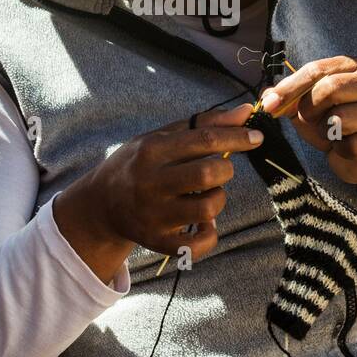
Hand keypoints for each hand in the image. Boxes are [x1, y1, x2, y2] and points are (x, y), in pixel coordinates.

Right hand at [53, 104, 262, 281]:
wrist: (100, 203)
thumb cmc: (139, 163)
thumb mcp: (163, 137)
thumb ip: (205, 123)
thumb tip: (246, 112)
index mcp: (153, 150)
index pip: (204, 139)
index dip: (237, 137)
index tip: (256, 137)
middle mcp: (151, 182)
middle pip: (208, 174)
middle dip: (225, 170)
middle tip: (218, 171)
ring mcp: (153, 214)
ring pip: (207, 209)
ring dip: (218, 200)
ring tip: (206, 196)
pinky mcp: (156, 241)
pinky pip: (195, 244)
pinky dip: (208, 235)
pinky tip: (203, 224)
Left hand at [261, 56, 356, 187]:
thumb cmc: (336, 125)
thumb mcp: (309, 108)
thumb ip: (289, 100)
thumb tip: (266, 97)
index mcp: (353, 66)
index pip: (316, 69)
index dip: (289, 88)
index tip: (269, 104)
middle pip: (330, 89)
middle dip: (309, 109)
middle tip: (307, 119)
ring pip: (340, 119)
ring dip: (325, 132)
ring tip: (332, 133)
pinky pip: (350, 145)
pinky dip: (340, 150)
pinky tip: (346, 147)